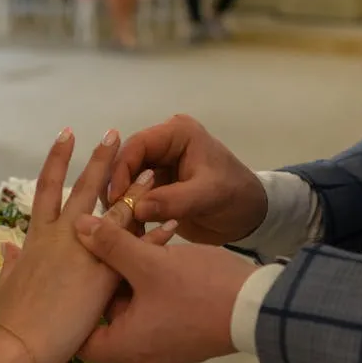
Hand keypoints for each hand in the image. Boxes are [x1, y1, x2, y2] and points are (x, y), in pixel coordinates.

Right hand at [0, 129, 174, 362]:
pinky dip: (156, 236)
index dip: (57, 159)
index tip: (67, 136)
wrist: (25, 342)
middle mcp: (64, 235)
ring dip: (136, 191)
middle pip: (85, 188)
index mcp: (38, 235)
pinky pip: (138, 250)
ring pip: (116, 213)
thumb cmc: (13, 315)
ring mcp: (87, 252)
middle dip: (101, 160)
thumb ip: (12, 261)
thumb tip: (8, 246)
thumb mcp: (7, 282)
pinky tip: (173, 223)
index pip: (47, 186)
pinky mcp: (106, 274)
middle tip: (115, 134)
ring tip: (154, 170)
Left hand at [72, 214, 258, 362]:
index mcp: (126, 345)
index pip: (80, 340)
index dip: (69, 311)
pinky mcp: (184, 333)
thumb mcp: (150, 262)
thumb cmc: (199, 289)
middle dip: (100, 284)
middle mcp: (142, 353)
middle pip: (106, 319)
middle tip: (88, 251)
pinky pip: (154, 310)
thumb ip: (111, 243)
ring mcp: (166, 346)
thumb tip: (77, 226)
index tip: (63, 282)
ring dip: (126, 280)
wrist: (260, 307)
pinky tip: (148, 252)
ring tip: (117, 244)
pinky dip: (147, 285)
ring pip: (132, 310)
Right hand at [105, 114, 266, 244]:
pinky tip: (125, 228)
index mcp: (177, 134)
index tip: (116, 197)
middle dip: (118, 188)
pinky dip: (128, 212)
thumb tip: (137, 208)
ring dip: (120, 202)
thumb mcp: (208, 196)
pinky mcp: (155, 187)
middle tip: (112, 215)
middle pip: (126, 162)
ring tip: (117, 224)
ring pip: (125, 180)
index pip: (138, 145)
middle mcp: (163, 145)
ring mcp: (158, 166)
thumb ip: (174, 200)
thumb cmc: (236, 197)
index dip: (122, 169)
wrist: (250, 217)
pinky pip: (133, 196)